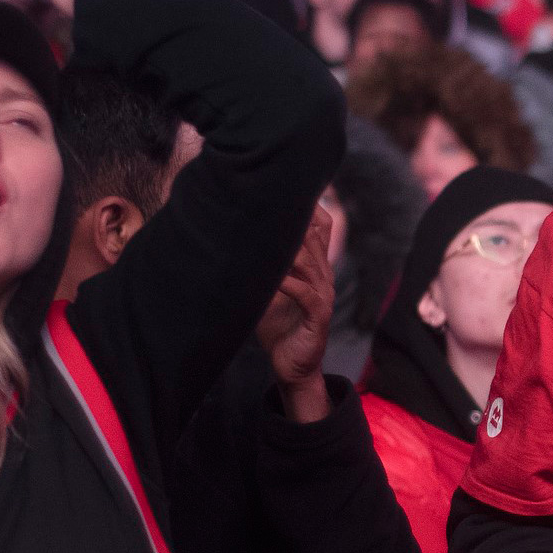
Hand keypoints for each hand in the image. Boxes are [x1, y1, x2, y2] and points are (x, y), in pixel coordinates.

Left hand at [257, 202, 337, 421]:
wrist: (293, 365)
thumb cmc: (277, 325)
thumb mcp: (267, 288)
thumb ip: (259, 265)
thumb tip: (228, 237)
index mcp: (314, 264)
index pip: (320, 225)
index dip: (306, 204)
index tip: (279, 186)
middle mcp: (323, 274)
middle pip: (314, 235)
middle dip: (290, 218)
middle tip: (263, 200)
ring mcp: (323, 293)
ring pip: (309, 260)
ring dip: (286, 248)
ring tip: (259, 234)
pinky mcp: (318, 316)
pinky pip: (306, 293)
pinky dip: (287, 283)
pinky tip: (270, 278)